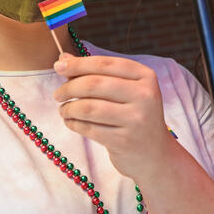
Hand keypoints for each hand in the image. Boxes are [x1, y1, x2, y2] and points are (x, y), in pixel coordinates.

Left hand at [53, 53, 174, 178]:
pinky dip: (74, 123)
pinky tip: (70, 121)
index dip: (79, 63)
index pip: (105, 64)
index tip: (59, 66)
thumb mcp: (125, 89)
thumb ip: (97, 72)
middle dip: (69, 87)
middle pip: (94, 84)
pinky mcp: (123, 140)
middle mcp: (144, 95)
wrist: (155, 154)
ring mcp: (135, 119)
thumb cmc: (135, 114)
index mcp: (145, 76)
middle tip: (58, 94)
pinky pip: (89, 128)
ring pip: (88, 108)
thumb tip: (64, 59)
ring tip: (63, 109)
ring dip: (69, 108)